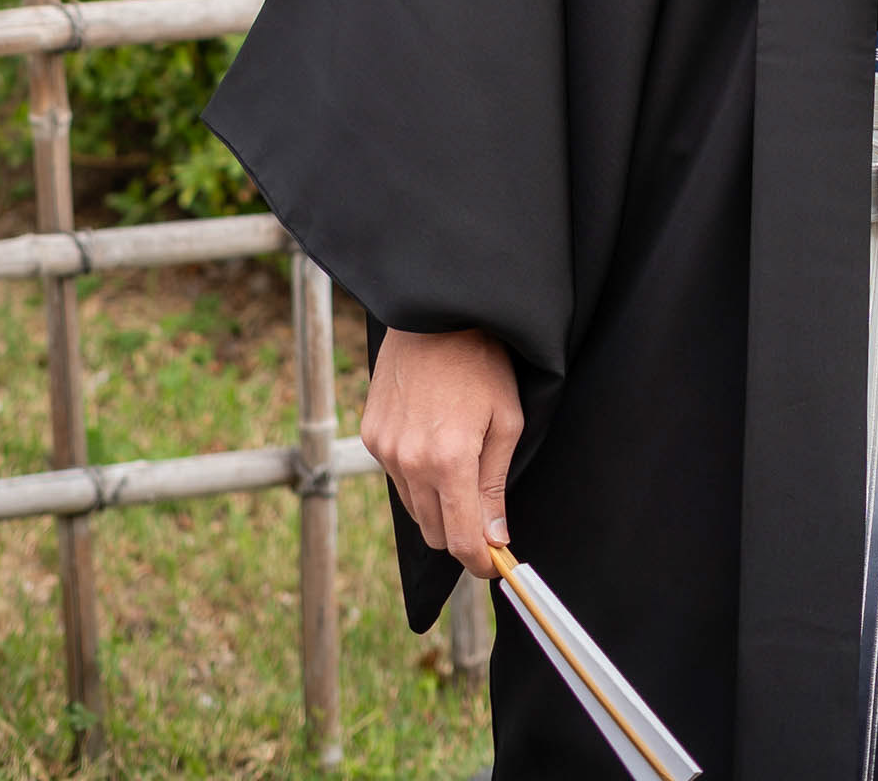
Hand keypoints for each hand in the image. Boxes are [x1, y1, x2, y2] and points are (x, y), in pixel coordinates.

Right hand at [360, 325, 521, 578]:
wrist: (435, 313)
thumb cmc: (481, 362)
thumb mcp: (507, 421)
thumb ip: (495, 485)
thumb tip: (495, 538)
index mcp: (448, 461)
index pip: (461, 539)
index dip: (480, 561)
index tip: (493, 564)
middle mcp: (409, 462)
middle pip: (434, 532)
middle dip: (460, 533)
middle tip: (484, 517)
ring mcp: (384, 449)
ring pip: (414, 508)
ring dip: (437, 505)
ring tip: (459, 467)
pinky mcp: (371, 435)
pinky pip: (396, 477)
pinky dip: (416, 476)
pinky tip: (433, 444)